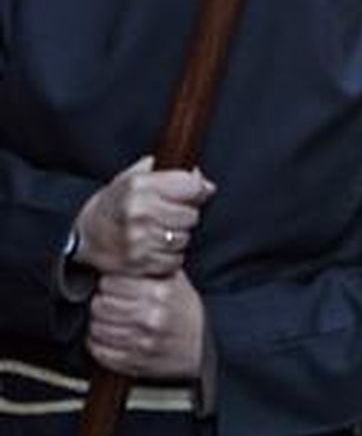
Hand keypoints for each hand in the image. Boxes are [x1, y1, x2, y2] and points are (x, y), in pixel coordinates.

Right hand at [74, 157, 215, 276]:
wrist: (82, 235)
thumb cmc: (114, 204)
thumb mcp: (134, 177)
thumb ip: (170, 172)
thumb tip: (205, 183)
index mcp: (138, 186)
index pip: (192, 187)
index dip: (196, 190)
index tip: (191, 193)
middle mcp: (137, 212)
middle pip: (191, 215)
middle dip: (185, 215)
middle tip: (168, 215)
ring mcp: (137, 239)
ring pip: (184, 239)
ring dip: (177, 237)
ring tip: (158, 231)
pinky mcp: (138, 263)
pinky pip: (174, 260)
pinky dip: (169, 256)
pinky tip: (154, 247)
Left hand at [87, 271, 205, 378]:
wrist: (207, 346)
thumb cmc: (189, 314)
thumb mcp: (178, 283)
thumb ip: (152, 270)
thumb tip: (126, 258)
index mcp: (160, 293)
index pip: (110, 283)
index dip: (109, 284)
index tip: (114, 287)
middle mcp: (150, 317)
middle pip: (100, 305)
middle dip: (102, 303)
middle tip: (111, 304)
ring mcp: (141, 342)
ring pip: (96, 329)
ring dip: (100, 325)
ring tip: (111, 322)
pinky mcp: (134, 363)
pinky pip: (100, 352)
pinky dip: (99, 345)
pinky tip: (110, 339)